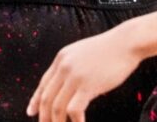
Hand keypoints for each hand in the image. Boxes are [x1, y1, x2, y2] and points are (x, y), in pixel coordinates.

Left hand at [26, 29, 141, 121]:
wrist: (126, 42)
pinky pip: (74, 110)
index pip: (43, 84)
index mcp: (61, 59)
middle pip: (46, 97)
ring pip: (57, 106)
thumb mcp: (83, 55)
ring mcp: (74, 76)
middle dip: (44, 116)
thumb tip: (73, 92)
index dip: (35, 100)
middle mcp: (63, 67)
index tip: (30, 112)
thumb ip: (74, 70)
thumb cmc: (110, 51)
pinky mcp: (87, 85)